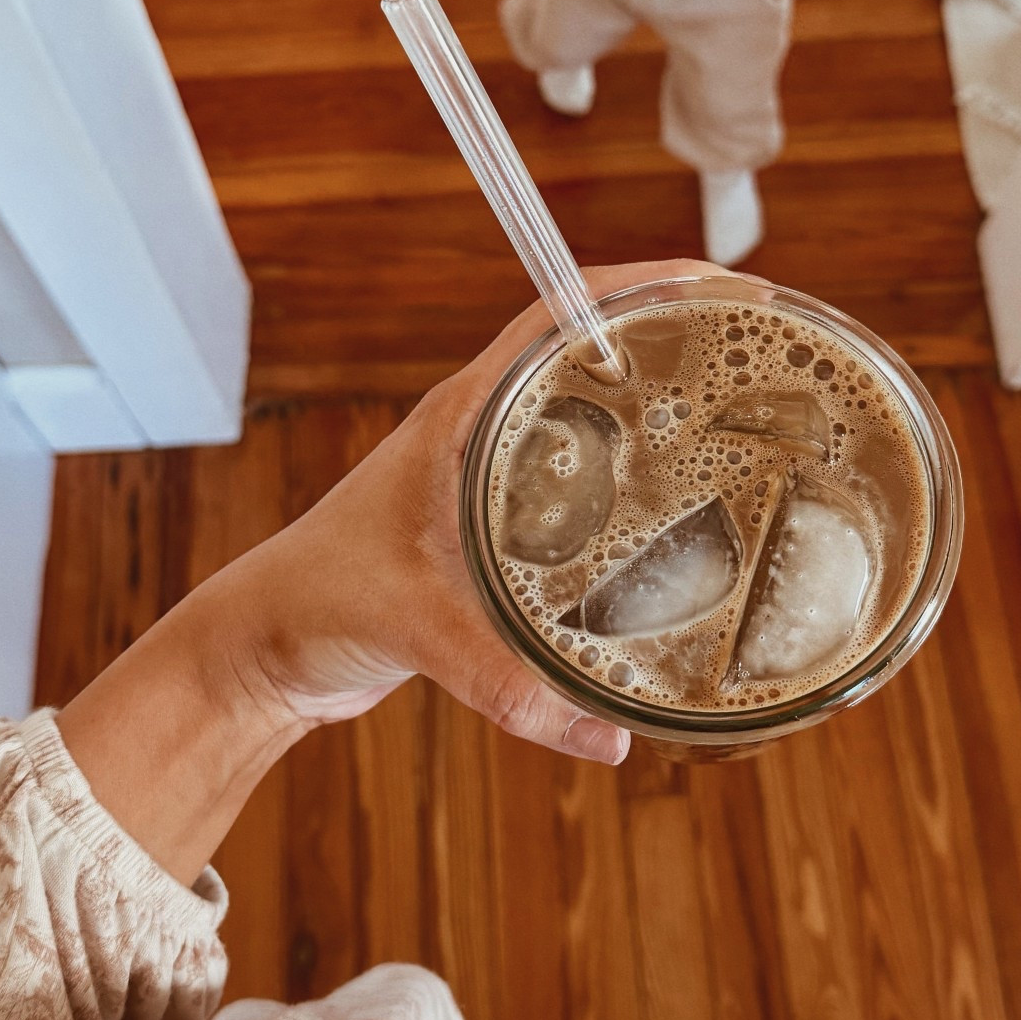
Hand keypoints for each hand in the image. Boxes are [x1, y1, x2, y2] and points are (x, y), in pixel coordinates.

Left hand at [59, 262, 730, 881]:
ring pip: (587, 413)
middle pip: (589, 351)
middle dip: (672, 335)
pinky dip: (634, 476)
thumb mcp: (413, 630)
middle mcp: (481, 431)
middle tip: (756, 349)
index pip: (559, 314)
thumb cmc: (315, 605)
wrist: (264, 646)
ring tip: (739, 417)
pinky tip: (679, 513)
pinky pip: (579, 479)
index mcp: (462, 418)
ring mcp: (488, 474)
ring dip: (655, 402)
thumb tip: (604, 734)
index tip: (714, 285)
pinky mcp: (493, 524)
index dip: (640, 286)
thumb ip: (502, 682)